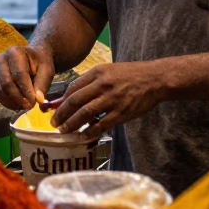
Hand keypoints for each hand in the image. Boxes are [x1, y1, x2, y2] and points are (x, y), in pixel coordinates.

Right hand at [0, 45, 54, 110]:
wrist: (31, 57)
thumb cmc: (40, 62)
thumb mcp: (47, 70)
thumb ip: (43, 84)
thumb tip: (38, 99)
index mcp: (15, 52)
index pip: (19, 74)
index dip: (26, 90)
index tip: (35, 101)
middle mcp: (0, 59)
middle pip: (6, 83)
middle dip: (18, 98)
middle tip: (29, 106)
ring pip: (0, 91)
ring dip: (12, 102)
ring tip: (25, 106)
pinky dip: (7, 102)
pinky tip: (18, 105)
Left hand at [50, 62, 166, 140]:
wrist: (154, 79)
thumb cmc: (130, 75)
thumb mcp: (108, 71)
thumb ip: (90, 83)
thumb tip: (70, 96)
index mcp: (97, 72)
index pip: (73, 87)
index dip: (61, 100)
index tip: (54, 109)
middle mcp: (103, 85)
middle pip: (75, 101)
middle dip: (61, 114)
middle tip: (54, 123)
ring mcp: (112, 99)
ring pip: (85, 113)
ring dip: (72, 124)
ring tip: (64, 130)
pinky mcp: (122, 112)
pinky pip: (102, 125)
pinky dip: (90, 132)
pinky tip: (83, 136)